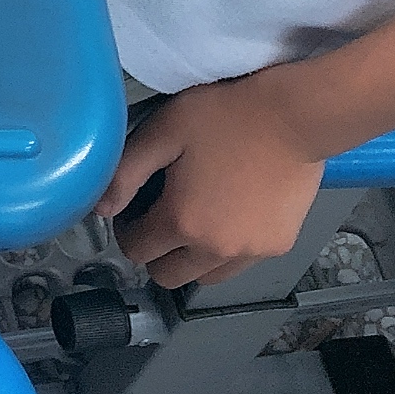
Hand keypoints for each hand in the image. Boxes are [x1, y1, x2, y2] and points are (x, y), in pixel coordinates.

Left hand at [103, 72, 329, 288]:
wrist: (293, 116)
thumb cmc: (225, 116)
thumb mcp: (163, 132)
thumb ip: (126, 173)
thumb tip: (100, 208)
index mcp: (182, 221)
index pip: (136, 251)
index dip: (127, 229)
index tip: (134, 207)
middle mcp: (215, 249)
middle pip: (167, 276)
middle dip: (156, 251)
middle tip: (161, 214)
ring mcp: (251, 252)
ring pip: (205, 277)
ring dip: (191, 258)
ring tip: (197, 216)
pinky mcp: (277, 246)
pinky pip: (240, 264)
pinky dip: (227, 251)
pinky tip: (230, 214)